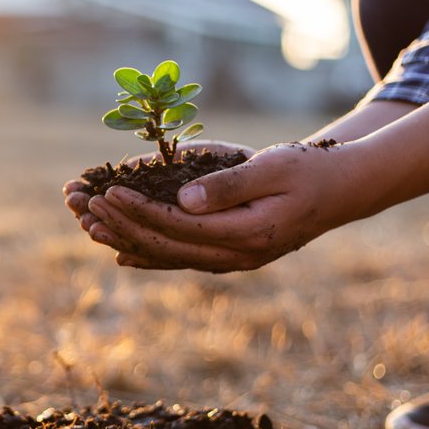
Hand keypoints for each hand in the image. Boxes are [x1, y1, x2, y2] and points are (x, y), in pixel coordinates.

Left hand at [82, 142, 362, 271]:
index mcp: (248, 235)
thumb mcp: (273, 167)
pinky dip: (150, 255)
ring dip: (128, 242)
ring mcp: (233, 261)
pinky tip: (122, 252)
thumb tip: (183, 200)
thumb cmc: (309, 170)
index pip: (179, 226)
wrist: (342, 191)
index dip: (140, 210)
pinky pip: (182, 259)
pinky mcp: (230, 255)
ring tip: (91, 229)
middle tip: (86, 208)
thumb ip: (229, 185)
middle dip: (123, 226)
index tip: (109, 192)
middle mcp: (237, 256)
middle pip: (166, 246)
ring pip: (170, 257)